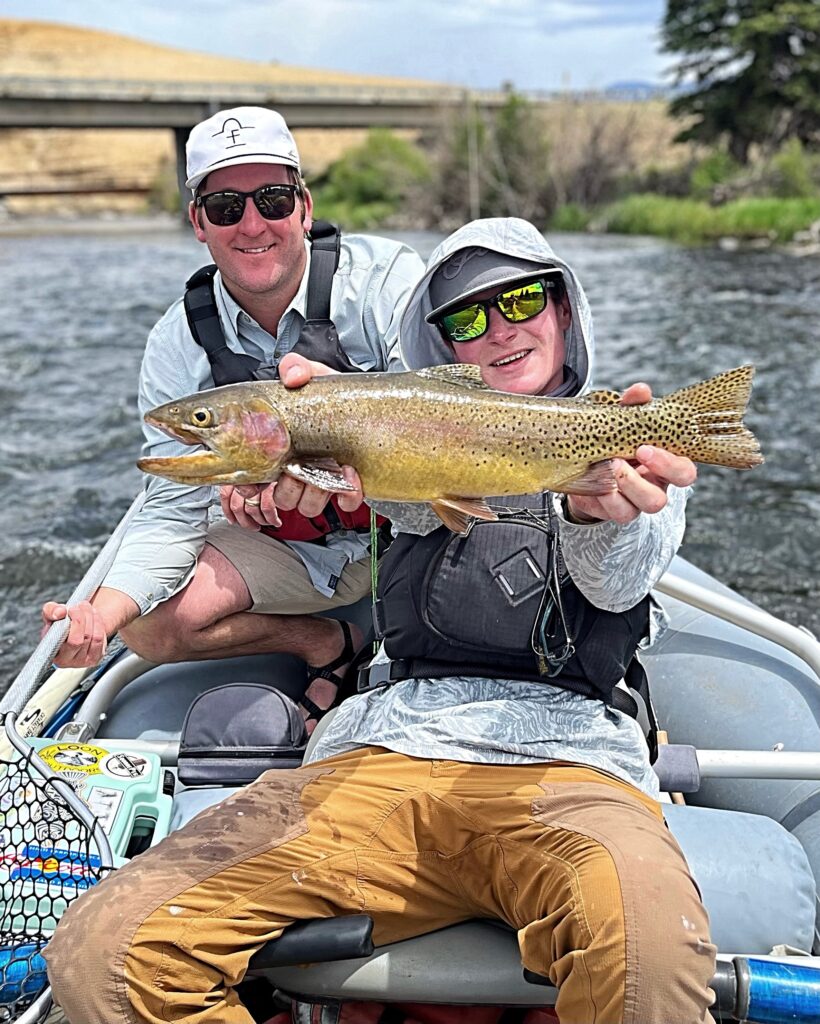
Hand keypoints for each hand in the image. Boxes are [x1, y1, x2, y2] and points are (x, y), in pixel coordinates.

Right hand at [41, 600, 106, 667]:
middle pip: (77, 641)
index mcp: (50, 653)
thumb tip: (60, 613)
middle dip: (80, 619)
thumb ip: (50, 611)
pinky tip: (94, 615)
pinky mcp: (95, 658)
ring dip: (91, 618)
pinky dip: (98, 624)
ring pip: (91, 638)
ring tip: (86, 607)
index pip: (59, 643)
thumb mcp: (51, 614)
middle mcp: (66, 662)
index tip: (69, 610)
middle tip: (80, 605)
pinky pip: (100, 639)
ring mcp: (82, 662)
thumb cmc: (60, 623)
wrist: (77, 626)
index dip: (67, 626)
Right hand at [220, 354, 362, 525]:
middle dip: (290, 486)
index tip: (254, 483)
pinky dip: (349, 492)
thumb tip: (292, 375)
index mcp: (284, 448)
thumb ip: (298, 368)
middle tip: (301, 465)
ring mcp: (324, 481)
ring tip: (331, 466)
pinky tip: (352, 474)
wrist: (372, 408)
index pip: (255, 477)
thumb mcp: (316, 377)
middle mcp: (300, 468)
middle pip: (281, 496)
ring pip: (306, 505)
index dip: (249, 486)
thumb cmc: (336, 398)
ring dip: (317, 491)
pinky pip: (344, 503)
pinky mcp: (349, 488)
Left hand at [566, 383, 697, 524]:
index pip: (685, 471)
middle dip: (651, 474)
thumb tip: (640, 391)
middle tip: (631, 454)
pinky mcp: (614, 510)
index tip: (645, 447)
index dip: (671, 463)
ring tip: (610, 464)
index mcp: (666, 465)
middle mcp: (656, 486)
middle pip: (666, 495)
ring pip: (645, 506)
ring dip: (628, 486)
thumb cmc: (614, 439)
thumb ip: (633, 405)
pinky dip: (605, 496)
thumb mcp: (622, 419)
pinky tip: (594, 477)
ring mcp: (636, 502)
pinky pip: (617, 512)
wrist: (585, 462)